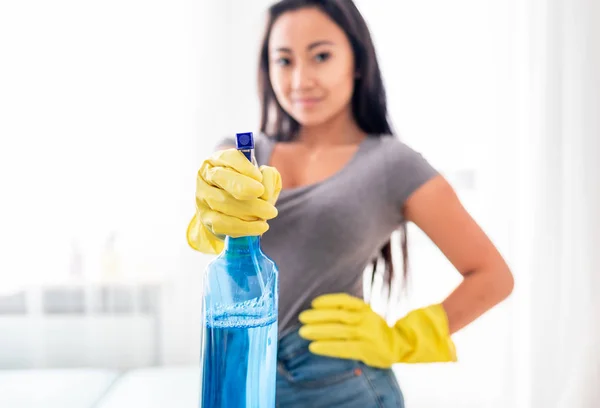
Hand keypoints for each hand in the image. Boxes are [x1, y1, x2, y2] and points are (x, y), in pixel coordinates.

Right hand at [186, 148, 281, 253]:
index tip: (259, 177)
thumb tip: (265, 187)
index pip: (228, 157)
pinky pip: (221, 223)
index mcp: (219, 160)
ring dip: (248, 209)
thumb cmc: (250, 190)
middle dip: (241, 186)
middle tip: (261, 193)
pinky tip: (260, 226)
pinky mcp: (205, 217)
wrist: (233, 214)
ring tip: (269, 213)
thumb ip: (269, 176)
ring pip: (221, 202)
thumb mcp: (263, 178)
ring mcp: (202, 196)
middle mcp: (206, 175)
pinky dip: (243, 226)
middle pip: (220, 177)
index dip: (243, 166)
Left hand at [298, 293, 456, 367]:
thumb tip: (318, 310)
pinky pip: (343, 348)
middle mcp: (366, 319)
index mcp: (364, 308)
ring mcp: (366, 334)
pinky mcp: (366, 349)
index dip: (328, 301)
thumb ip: (348, 311)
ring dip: (319, 331)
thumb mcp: (365, 314)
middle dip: (318, 317)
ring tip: (303, 332)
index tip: (313, 303)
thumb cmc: (375, 328)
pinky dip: (327, 347)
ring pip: (339, 331)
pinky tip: (314, 347)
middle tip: (301, 318)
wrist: (400, 344)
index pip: (344, 301)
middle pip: (338, 316)